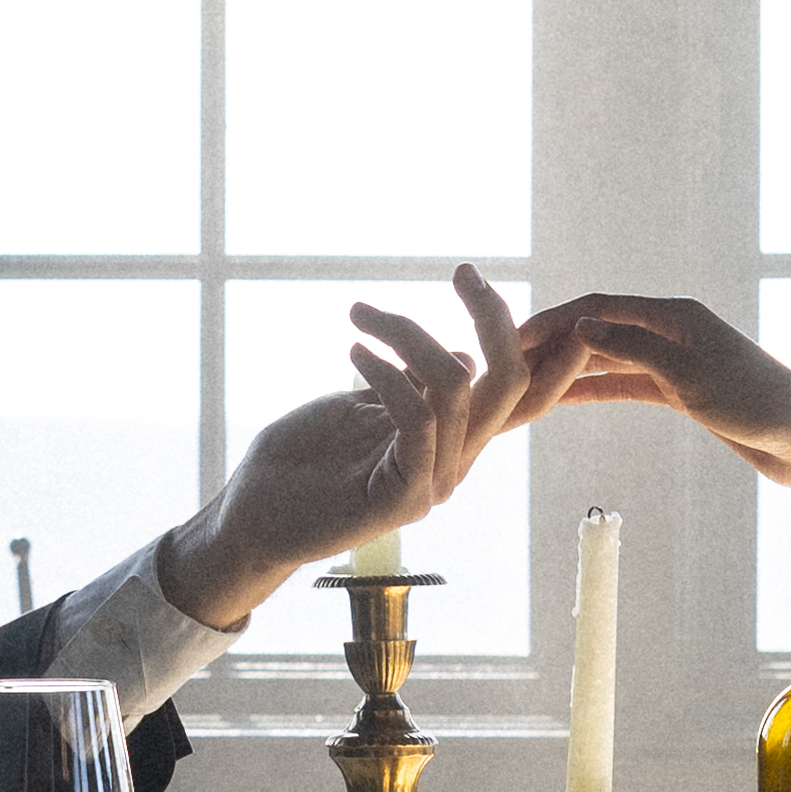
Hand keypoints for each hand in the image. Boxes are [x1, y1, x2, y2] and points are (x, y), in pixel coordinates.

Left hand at [165, 268, 540, 628]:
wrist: (253, 517)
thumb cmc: (302, 460)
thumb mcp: (367, 406)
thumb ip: (417, 388)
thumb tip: (468, 360)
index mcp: (454, 439)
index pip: (522, 391)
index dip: (537, 339)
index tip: (478, 279)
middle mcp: (455, 461)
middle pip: (510, 383)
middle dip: (494, 319)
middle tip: (465, 274)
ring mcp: (434, 482)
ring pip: (457, 386)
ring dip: (408, 335)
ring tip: (361, 316)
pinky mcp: (404, 498)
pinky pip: (417, 418)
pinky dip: (387, 374)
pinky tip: (355, 353)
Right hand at [518, 293, 790, 488]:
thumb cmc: (756, 401)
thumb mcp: (689, 373)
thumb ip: (634, 346)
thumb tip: (580, 324)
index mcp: (674, 314)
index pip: (599, 307)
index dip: (553, 320)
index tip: (514, 340)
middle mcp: (671, 330)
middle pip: (599, 329)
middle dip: (554, 344)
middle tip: (507, 366)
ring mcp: (675, 360)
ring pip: (609, 358)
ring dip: (570, 369)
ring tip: (525, 384)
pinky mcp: (682, 391)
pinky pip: (627, 383)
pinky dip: (596, 389)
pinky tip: (564, 400)